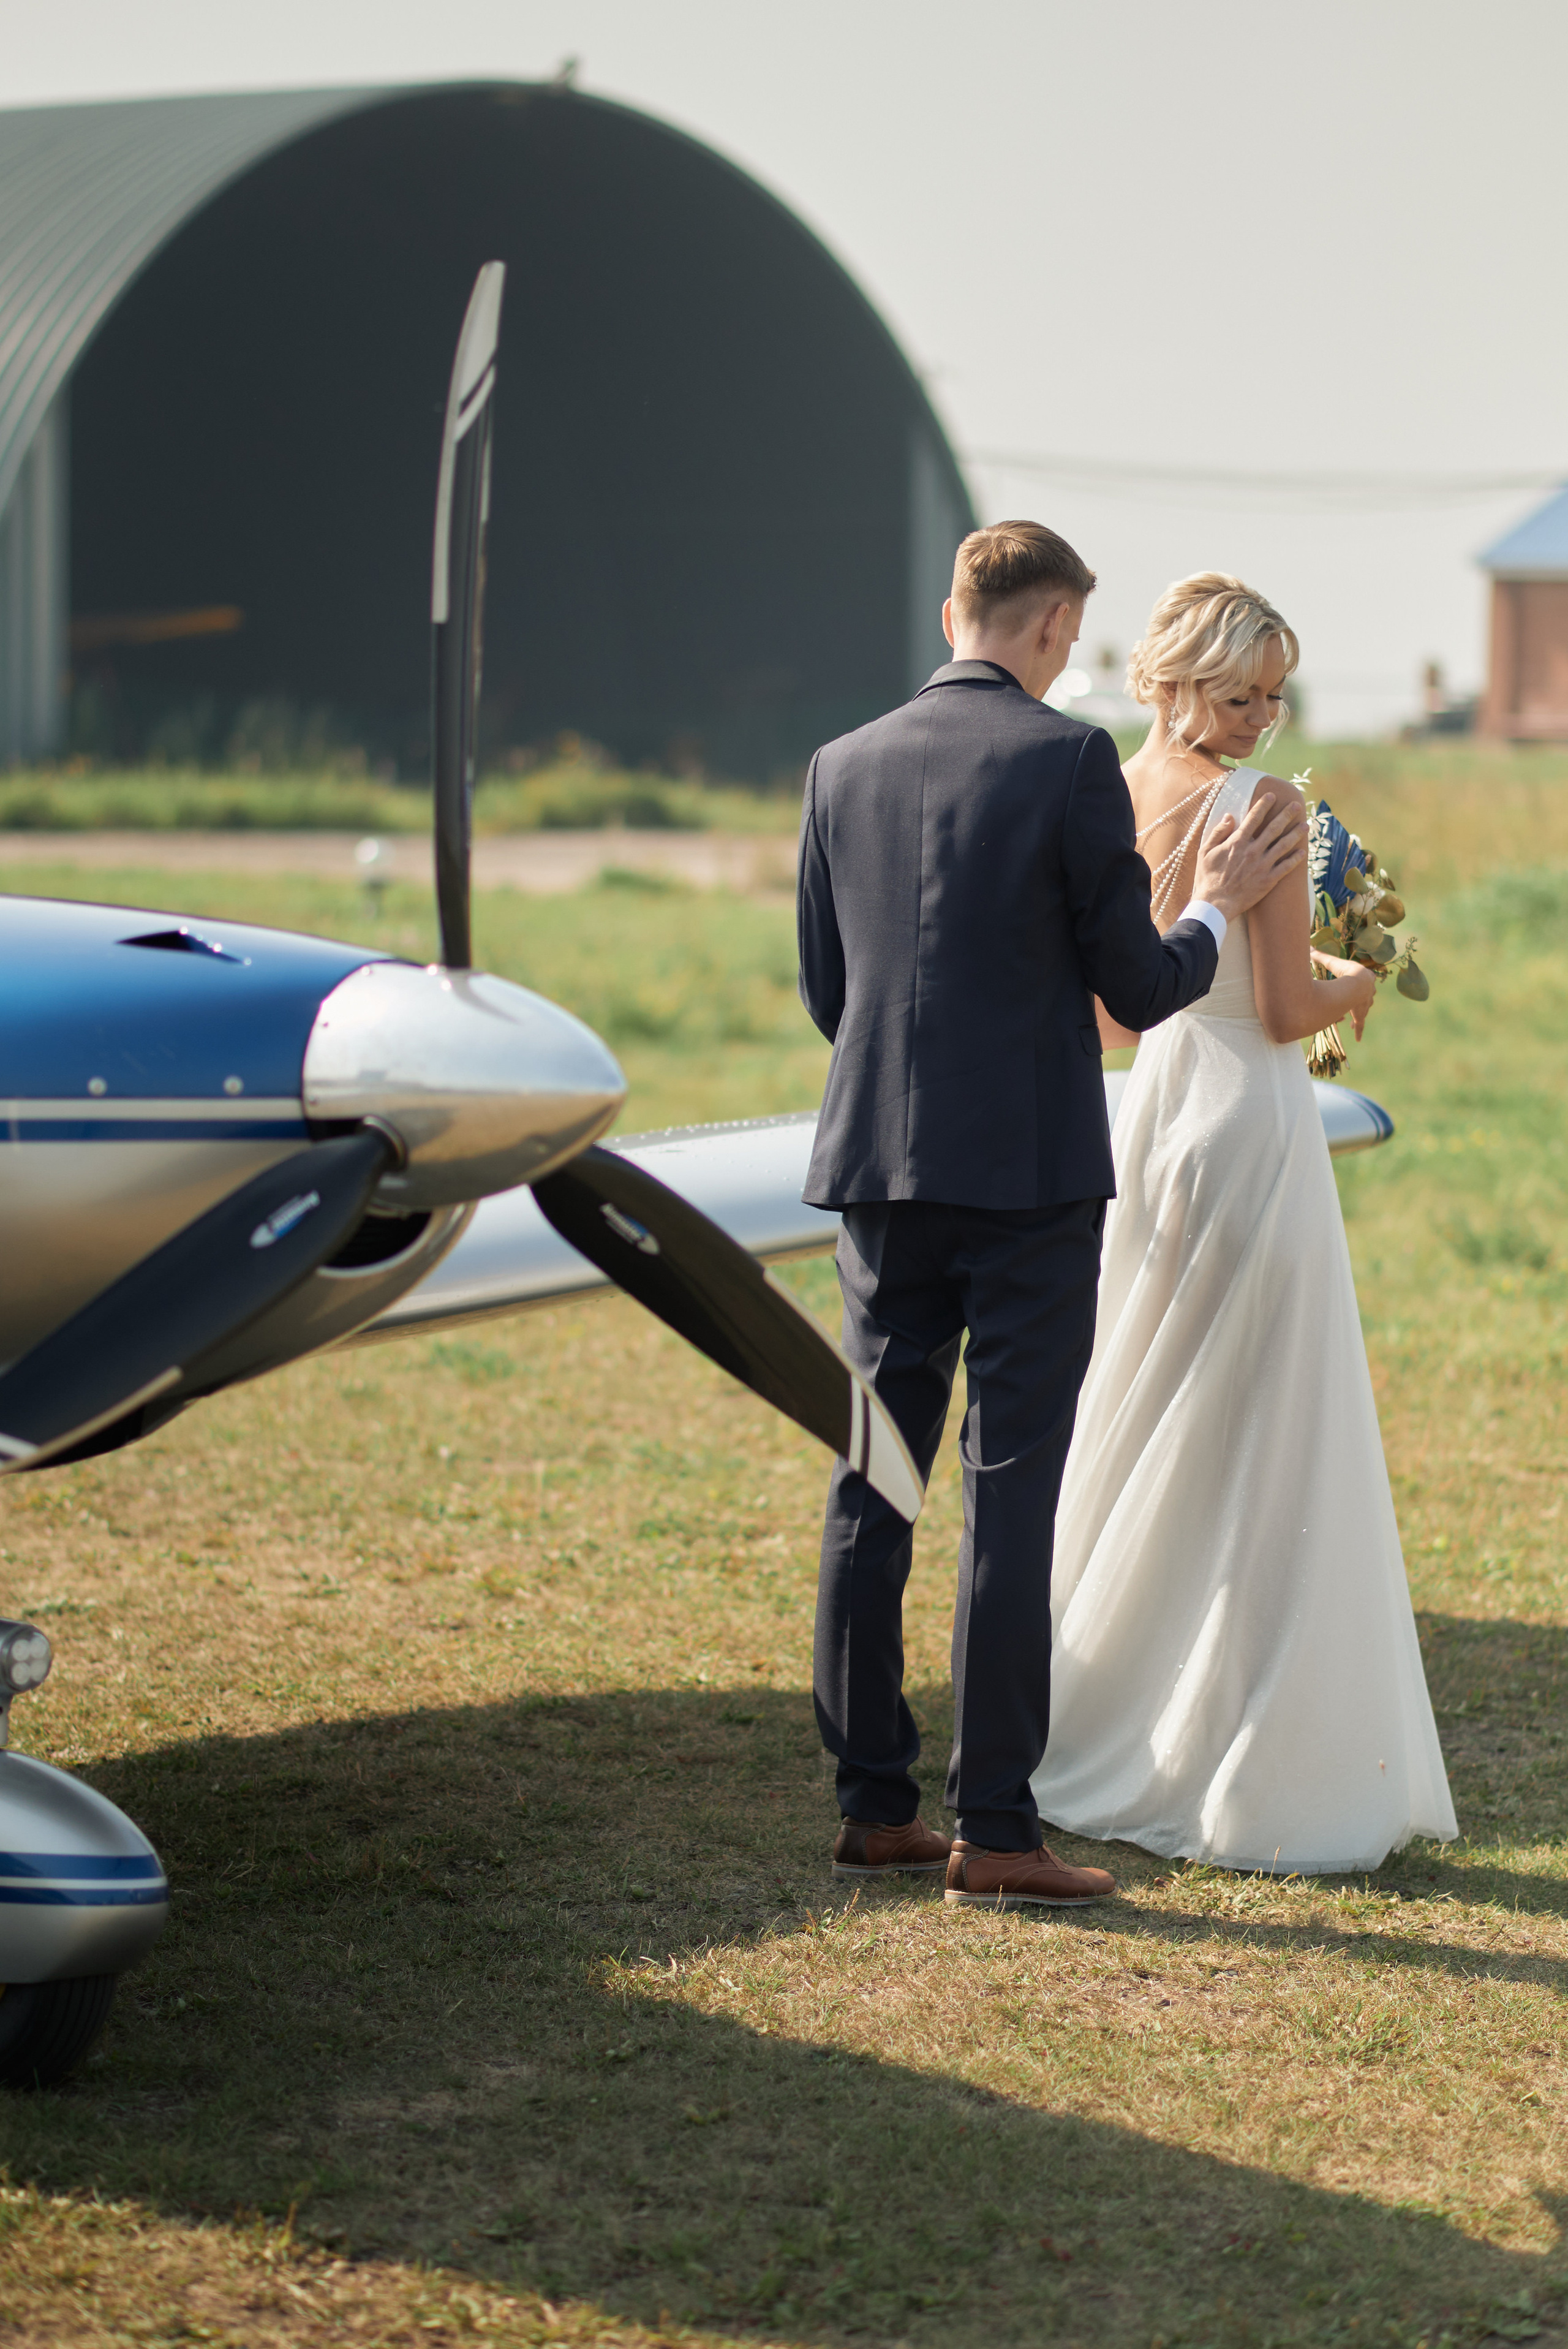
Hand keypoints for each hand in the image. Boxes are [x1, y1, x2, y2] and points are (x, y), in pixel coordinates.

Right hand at [1191, 789, 1307, 922]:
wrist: (1214, 904)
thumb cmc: (1207, 878)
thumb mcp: (1205, 852)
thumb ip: (1218, 832)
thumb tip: (1230, 816)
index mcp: (1237, 842)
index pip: (1254, 818)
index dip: (1263, 805)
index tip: (1272, 795)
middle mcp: (1253, 851)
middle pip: (1274, 828)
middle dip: (1286, 814)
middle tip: (1296, 805)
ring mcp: (1262, 866)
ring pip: (1284, 845)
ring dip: (1296, 833)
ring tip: (1305, 824)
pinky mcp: (1268, 880)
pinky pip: (1286, 867)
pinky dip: (1295, 859)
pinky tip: (1303, 852)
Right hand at [1314, 951, 1377, 1040]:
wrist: (1357, 983)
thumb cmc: (1346, 972)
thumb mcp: (1332, 963)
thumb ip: (1320, 956)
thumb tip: (1309, 946)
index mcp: (1364, 978)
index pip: (1364, 981)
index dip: (1359, 983)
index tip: (1355, 985)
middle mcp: (1368, 992)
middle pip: (1365, 996)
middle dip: (1360, 999)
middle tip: (1355, 1003)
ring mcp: (1365, 1004)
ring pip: (1363, 1010)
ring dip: (1359, 1014)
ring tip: (1354, 1022)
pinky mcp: (1361, 1014)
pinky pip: (1361, 1024)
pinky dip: (1359, 1031)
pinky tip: (1358, 1039)